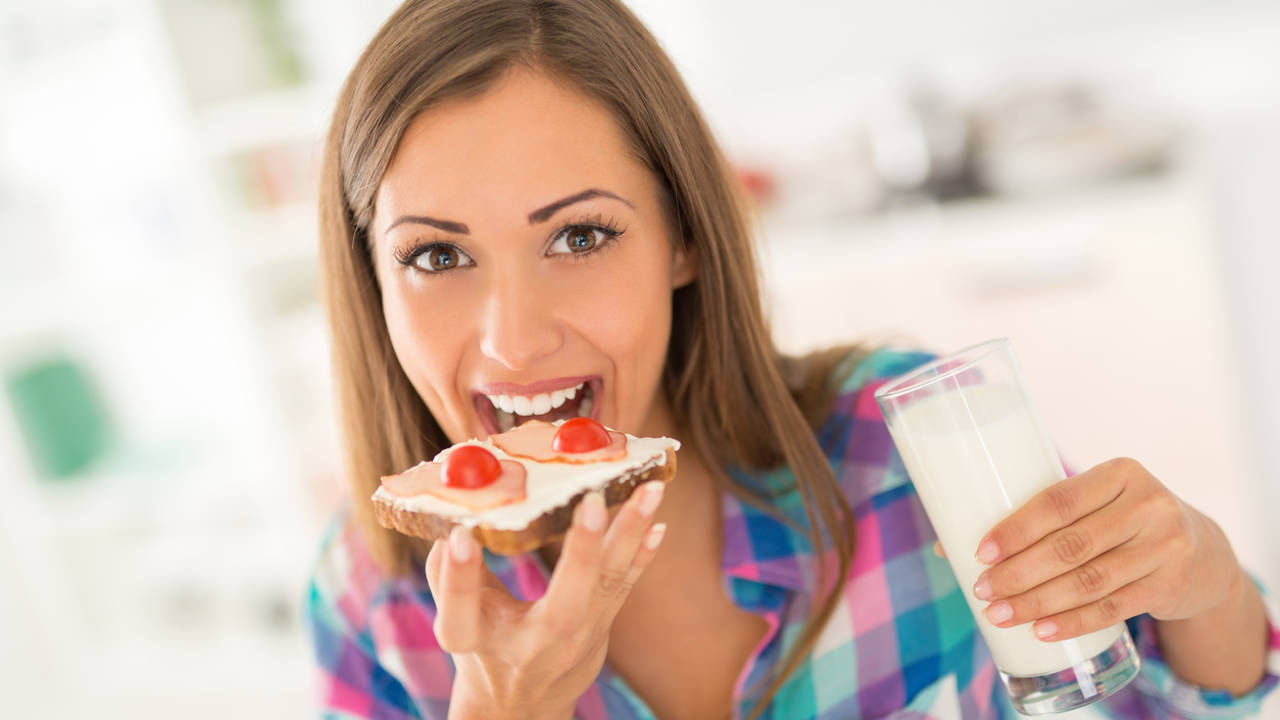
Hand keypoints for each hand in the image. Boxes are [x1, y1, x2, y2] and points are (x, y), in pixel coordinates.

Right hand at [425, 481, 667, 719]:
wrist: (522, 704)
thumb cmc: (483, 647)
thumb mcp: (457, 617)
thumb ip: (451, 571)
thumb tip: (454, 511)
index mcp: (475, 639)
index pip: (462, 612)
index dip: (458, 577)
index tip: (459, 535)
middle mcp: (530, 646)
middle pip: (560, 606)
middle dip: (580, 552)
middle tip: (593, 502)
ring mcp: (572, 641)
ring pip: (604, 585)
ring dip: (628, 534)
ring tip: (650, 490)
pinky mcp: (600, 629)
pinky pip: (622, 587)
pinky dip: (641, 554)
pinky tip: (658, 525)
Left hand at [971, 457, 1243, 641]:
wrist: (1201, 551)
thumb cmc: (1120, 521)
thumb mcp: (1096, 503)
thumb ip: (1038, 517)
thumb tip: (948, 546)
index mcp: (1120, 472)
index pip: (1059, 500)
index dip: (1017, 528)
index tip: (980, 552)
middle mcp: (1148, 504)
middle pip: (1071, 545)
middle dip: (1019, 572)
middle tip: (983, 590)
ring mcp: (1165, 546)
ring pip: (1089, 580)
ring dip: (1038, 602)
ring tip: (999, 613)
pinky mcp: (1170, 584)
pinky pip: (1113, 608)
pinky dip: (1073, 622)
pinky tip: (1042, 630)